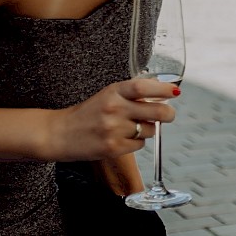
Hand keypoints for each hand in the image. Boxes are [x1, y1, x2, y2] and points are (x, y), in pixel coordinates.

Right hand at [48, 79, 179, 161]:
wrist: (59, 134)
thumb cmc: (87, 113)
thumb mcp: (107, 95)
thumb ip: (132, 94)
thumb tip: (163, 95)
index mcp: (113, 92)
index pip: (144, 87)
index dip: (164, 89)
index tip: (175, 92)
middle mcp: (115, 109)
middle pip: (157, 111)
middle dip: (168, 114)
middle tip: (168, 114)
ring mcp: (115, 130)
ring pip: (151, 130)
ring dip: (148, 129)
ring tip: (132, 127)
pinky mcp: (114, 148)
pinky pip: (140, 145)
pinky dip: (137, 142)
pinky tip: (123, 138)